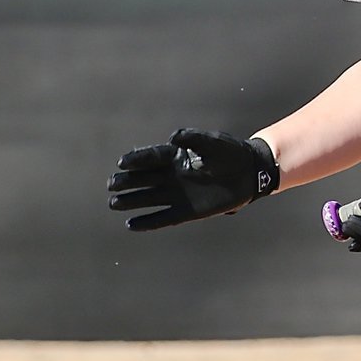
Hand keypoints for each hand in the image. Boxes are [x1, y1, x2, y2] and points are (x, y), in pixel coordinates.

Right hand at [107, 130, 278, 231]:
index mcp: (177, 156)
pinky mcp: (187, 211)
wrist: (249, 173)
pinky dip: (148, 221)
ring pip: (149, 198)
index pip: (152, 157)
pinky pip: (163, 217)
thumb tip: (174, 136)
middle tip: (112, 184)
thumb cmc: (231, 153)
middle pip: (145, 178)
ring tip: (114, 203)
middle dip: (128, 181)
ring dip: (132, 201)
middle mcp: (173, 175)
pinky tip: (131, 224)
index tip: (122, 162)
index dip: (137, 160)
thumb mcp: (214, 142)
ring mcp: (178, 193)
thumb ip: (195, 139)